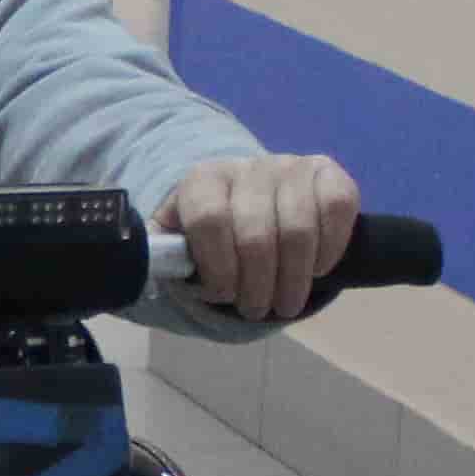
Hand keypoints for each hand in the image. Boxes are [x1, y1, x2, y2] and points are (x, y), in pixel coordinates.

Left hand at [157, 152, 361, 322]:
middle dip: (256, 287)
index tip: (221, 294)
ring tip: (283, 303)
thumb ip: (158, 255)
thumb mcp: (176, 243)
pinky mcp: (329, 173)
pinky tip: (316, 269)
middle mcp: (247, 166)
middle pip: (256, 235)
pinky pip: (338, 207)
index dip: (217, 267)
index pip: (209, 220)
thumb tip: (136, 270)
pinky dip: (330, 248)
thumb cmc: (211, 236)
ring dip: (293, 280)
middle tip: (255, 309)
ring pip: (299, 229)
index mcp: (203, 180)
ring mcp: (291, 166)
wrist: (249, 202)